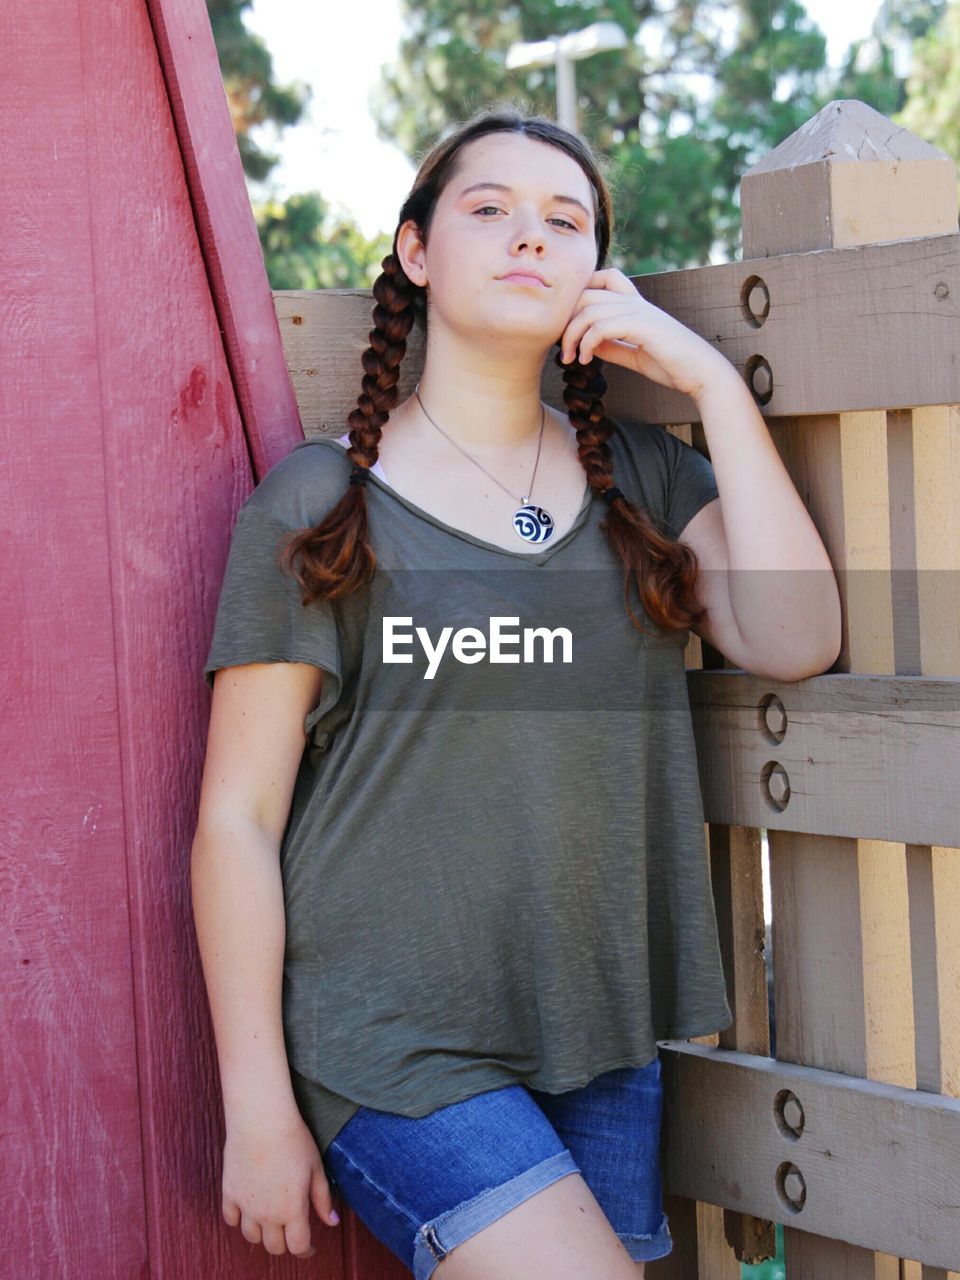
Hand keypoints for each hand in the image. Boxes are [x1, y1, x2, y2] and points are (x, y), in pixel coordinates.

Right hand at [221, 1109, 340, 1257]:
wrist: (261, 1119)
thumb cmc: (294, 1140)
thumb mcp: (316, 1168)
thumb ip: (323, 1199)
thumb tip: (332, 1221)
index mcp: (292, 1210)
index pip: (298, 1247)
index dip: (307, 1250)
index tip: (310, 1246)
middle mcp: (267, 1214)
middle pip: (274, 1247)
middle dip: (285, 1243)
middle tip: (291, 1232)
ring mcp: (246, 1206)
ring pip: (252, 1237)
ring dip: (262, 1234)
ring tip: (270, 1221)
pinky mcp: (230, 1193)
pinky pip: (231, 1219)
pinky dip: (239, 1220)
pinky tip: (248, 1210)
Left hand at [558, 267, 731, 400]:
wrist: (701, 374)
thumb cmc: (672, 365)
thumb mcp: (633, 354)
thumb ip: (611, 346)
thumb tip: (585, 344)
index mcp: (635, 304)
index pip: (602, 277)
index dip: (579, 295)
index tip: (571, 326)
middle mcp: (635, 302)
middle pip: (585, 293)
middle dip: (566, 320)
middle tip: (563, 349)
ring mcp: (639, 311)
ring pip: (589, 309)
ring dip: (572, 336)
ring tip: (570, 358)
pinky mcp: (642, 325)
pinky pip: (601, 326)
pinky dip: (586, 343)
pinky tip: (586, 360)